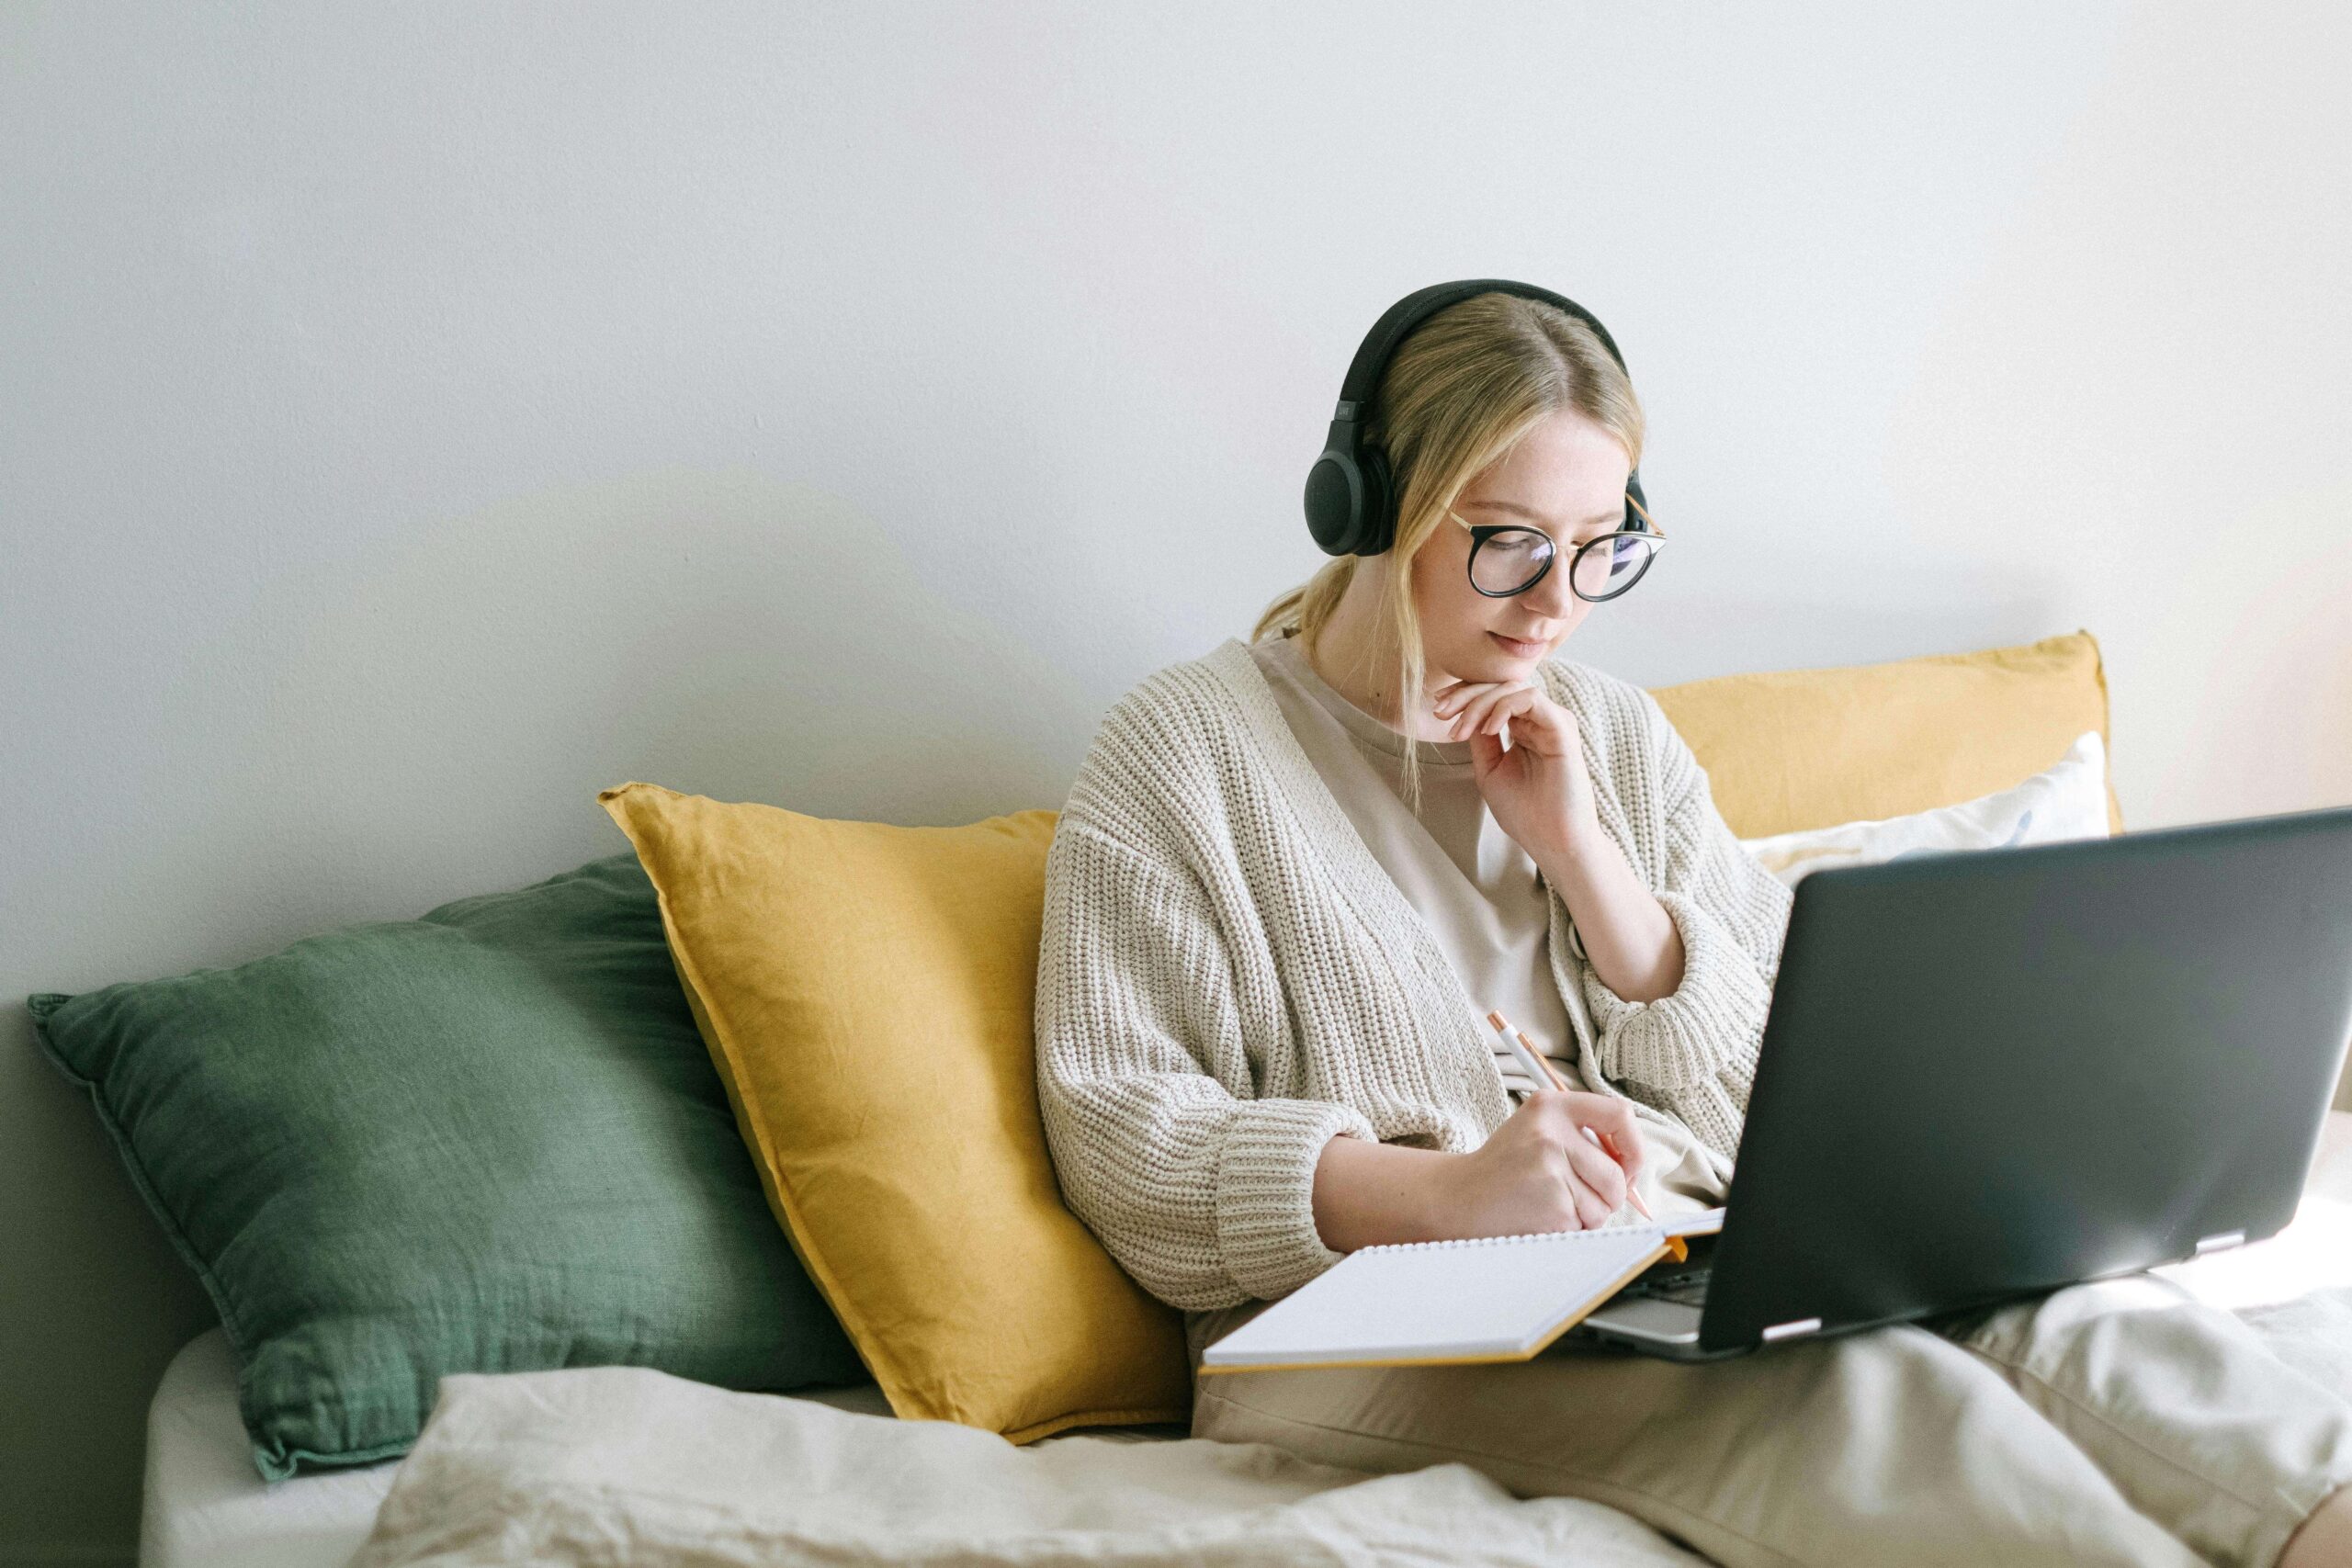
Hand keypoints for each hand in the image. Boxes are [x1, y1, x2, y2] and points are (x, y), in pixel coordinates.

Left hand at [1430, 676, 1600, 860]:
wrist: (1552, 841)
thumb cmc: (1525, 812)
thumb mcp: (1490, 770)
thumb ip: (1481, 740)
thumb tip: (1464, 712)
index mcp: (1524, 729)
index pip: (1494, 696)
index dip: (1464, 695)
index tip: (1438, 709)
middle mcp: (1540, 721)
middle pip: (1500, 686)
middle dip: (1465, 695)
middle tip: (1440, 712)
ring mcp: (1552, 722)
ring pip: (1513, 688)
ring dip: (1479, 703)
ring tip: (1460, 729)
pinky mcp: (1562, 728)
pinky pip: (1531, 699)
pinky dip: (1503, 707)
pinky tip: (1488, 730)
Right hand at [1434, 1090, 1645, 1236]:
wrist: (1459, 1198)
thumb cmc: (1504, 1169)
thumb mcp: (1537, 1131)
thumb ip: (1582, 1137)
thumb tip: (1634, 1165)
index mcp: (1551, 1106)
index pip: (1619, 1114)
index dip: (1633, 1146)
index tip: (1626, 1165)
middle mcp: (1551, 1132)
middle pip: (1617, 1173)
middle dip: (1609, 1196)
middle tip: (1577, 1196)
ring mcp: (1551, 1168)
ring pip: (1606, 1204)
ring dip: (1588, 1215)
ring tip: (1552, 1204)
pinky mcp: (1552, 1203)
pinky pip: (1586, 1224)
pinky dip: (1571, 1228)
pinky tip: (1542, 1217)